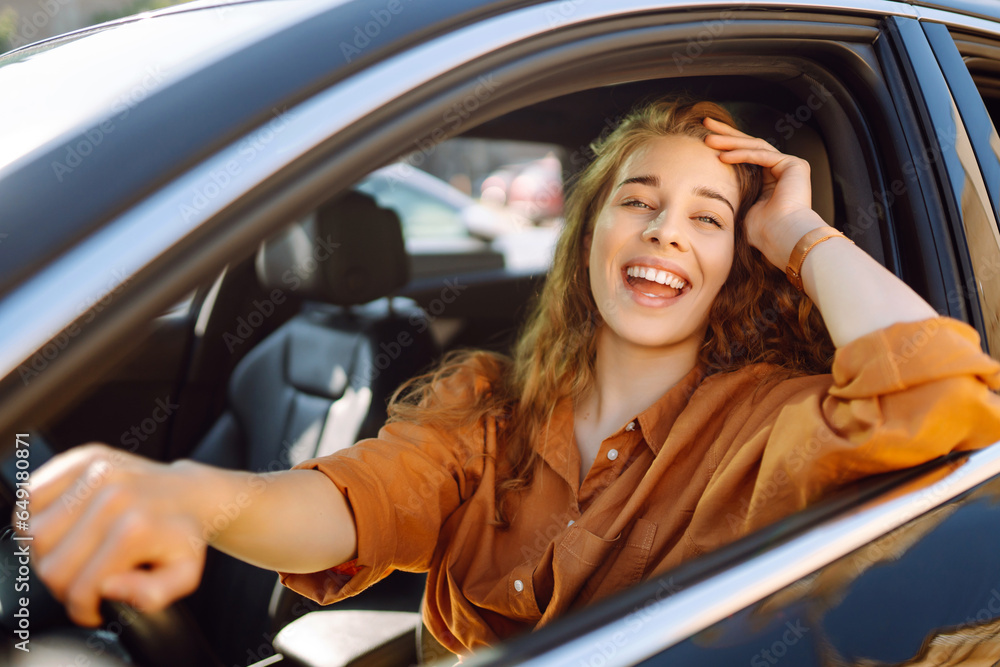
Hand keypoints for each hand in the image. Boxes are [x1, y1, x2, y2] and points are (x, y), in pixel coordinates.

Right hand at [19, 443, 205, 626]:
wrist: (190, 493)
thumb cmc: (182, 536)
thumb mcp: (183, 575)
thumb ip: (152, 594)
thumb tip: (109, 587)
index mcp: (135, 528)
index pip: (79, 588)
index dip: (83, 608)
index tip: (93, 607)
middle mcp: (113, 496)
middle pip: (51, 565)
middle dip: (63, 585)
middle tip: (81, 583)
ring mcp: (96, 473)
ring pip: (33, 533)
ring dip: (45, 553)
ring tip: (72, 555)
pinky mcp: (82, 458)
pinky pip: (31, 496)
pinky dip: (34, 516)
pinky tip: (61, 527)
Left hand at [702, 117, 826, 268]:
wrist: (783, 239)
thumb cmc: (763, 234)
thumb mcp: (741, 210)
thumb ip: (732, 196)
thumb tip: (708, 193)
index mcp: (769, 181)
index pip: (745, 156)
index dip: (725, 146)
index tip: (705, 139)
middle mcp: (781, 170)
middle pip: (749, 145)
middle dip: (726, 134)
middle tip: (706, 122)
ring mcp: (789, 165)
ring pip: (754, 146)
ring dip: (730, 141)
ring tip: (708, 137)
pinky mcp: (794, 165)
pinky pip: (762, 155)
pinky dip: (742, 154)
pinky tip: (722, 155)